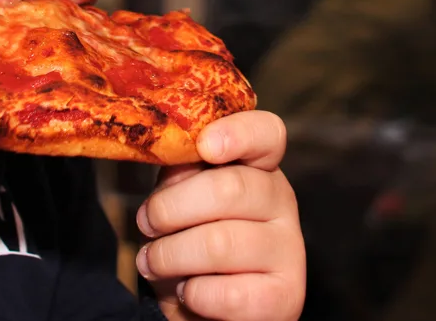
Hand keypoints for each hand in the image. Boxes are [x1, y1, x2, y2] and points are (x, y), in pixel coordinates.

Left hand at [135, 111, 304, 320]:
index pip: (267, 134)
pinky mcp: (286, 297)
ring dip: (170, 255)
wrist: (206, 304)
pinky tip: (187, 291)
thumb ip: (180, 169)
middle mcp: (282, 202)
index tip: (204, 145)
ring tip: (152, 261)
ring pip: (220, 244)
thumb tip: (167, 148)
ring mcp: (289, 250)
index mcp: (258, 166)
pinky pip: (229, 294)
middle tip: (145, 223)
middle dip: (171, 208)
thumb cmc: (191, 237)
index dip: (237, 133)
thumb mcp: (181, 194)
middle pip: (229, 189)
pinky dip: (194, 294)